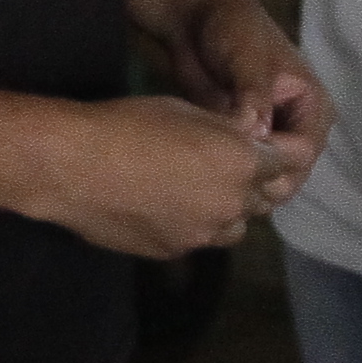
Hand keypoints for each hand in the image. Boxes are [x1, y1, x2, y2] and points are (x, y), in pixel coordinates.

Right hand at [33, 94, 272, 257]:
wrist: (72, 167)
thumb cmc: (128, 124)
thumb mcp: (186, 110)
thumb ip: (228, 128)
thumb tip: (251, 132)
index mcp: (242, 161)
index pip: (289, 161)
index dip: (283, 151)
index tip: (273, 146)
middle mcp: (232, 204)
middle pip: (265, 198)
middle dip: (255, 181)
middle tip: (229, 164)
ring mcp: (203, 234)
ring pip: (236, 226)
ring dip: (228, 210)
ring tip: (199, 190)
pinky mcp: (174, 252)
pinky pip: (199, 240)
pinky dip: (194, 225)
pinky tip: (165, 207)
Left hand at [158, 0, 330, 208]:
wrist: (197, 17)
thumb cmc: (232, 28)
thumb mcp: (248, 58)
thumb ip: (254, 96)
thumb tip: (257, 135)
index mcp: (313, 106)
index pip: (304, 152)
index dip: (274, 163)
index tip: (238, 166)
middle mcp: (298, 128)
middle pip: (289, 174)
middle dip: (259, 180)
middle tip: (219, 181)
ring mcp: (271, 139)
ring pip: (266, 179)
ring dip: (243, 183)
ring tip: (209, 182)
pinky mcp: (244, 143)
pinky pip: (242, 172)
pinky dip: (227, 177)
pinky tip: (202, 180)